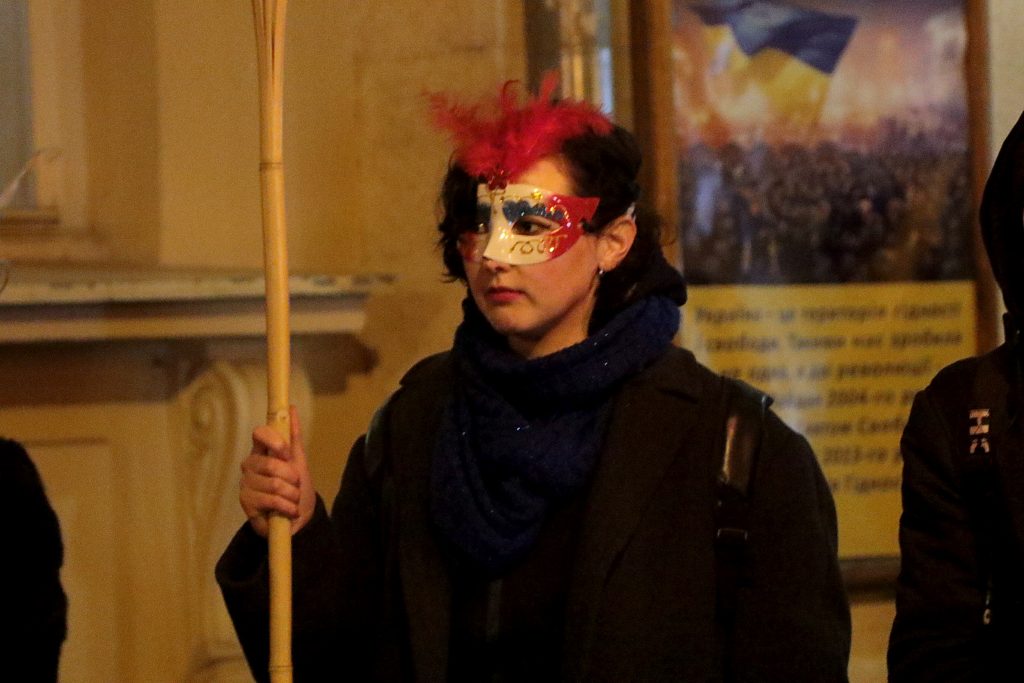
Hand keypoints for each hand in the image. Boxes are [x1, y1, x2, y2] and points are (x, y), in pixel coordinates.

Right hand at [239, 406, 315, 536]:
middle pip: (271, 463)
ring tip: (294, 500)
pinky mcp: (246, 502)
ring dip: (292, 495)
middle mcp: (250, 464)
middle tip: (296, 485)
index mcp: (261, 451)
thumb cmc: (295, 486)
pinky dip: (287, 506)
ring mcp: (246, 483)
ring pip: (274, 484)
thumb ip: (294, 436)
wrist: (297, 517)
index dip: (275, 441)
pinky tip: (290, 511)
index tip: (287, 454)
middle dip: (292, 477)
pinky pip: (271, 500)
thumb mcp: (299, 461)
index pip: (259, 434)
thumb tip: (292, 408)